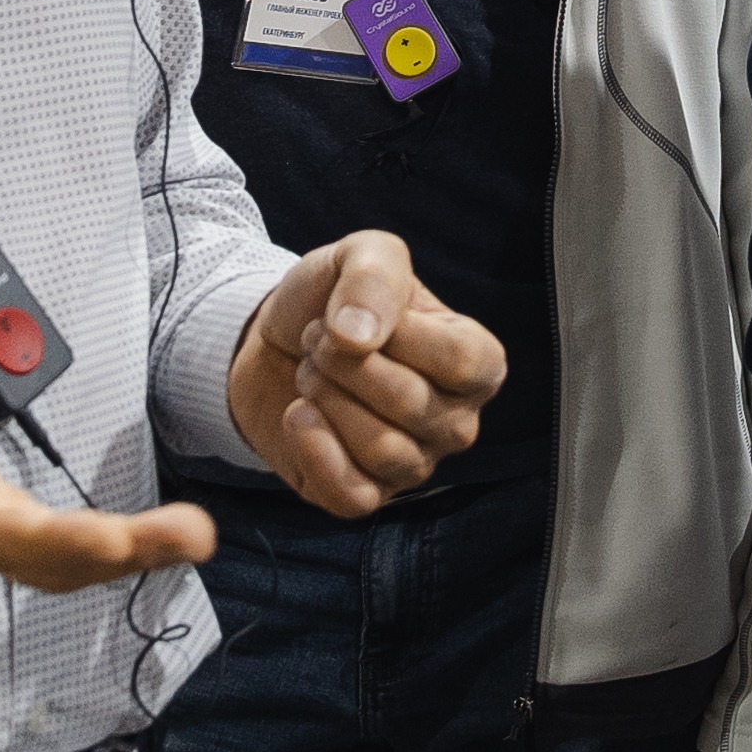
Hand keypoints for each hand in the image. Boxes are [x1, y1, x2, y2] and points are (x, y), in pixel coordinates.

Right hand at [0, 296, 214, 594]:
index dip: (58, 542)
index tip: (118, 542)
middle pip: (42, 560)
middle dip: (119, 554)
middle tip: (194, 535)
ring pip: (54, 559)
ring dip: (124, 552)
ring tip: (193, 533)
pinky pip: (50, 542)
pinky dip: (103, 541)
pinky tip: (149, 532)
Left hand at [228, 231, 505, 516]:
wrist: (274, 344)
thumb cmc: (333, 301)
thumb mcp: (358, 256)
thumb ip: (373, 276)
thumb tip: (359, 338)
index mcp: (477, 361)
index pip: (462, 360)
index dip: (397, 334)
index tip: (349, 311)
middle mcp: (457, 421)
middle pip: (413, 405)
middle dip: (345, 364)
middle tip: (316, 342)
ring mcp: (415, 464)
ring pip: (382, 450)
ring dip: (326, 399)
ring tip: (309, 373)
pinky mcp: (367, 496)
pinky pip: (352, 494)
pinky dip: (314, 450)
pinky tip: (298, 414)